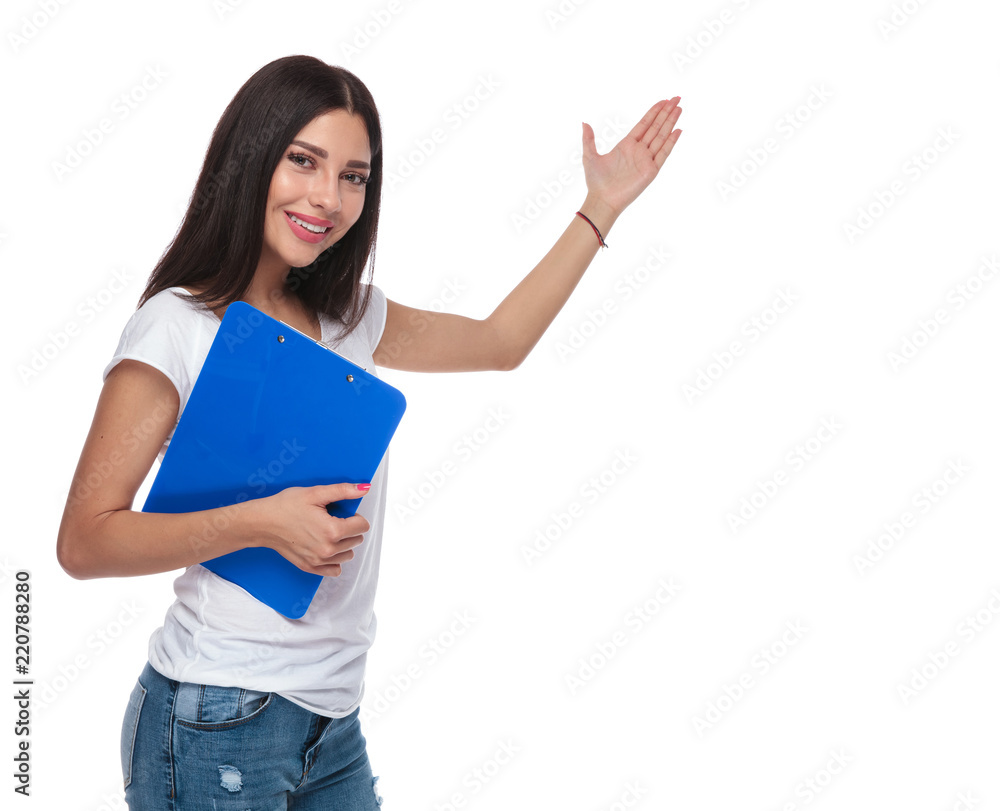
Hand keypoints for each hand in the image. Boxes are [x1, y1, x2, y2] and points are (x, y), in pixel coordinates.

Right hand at [251, 483, 370, 576]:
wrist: (262, 522)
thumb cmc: (286, 505)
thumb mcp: (315, 493)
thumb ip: (343, 491)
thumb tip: (365, 488)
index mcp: (332, 531)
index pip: (362, 526)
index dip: (354, 516)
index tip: (341, 512)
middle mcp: (328, 550)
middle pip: (356, 540)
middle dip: (349, 528)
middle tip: (330, 519)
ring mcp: (318, 561)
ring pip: (348, 554)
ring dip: (343, 543)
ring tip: (326, 532)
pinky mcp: (310, 567)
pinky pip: (335, 570)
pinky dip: (334, 559)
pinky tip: (324, 546)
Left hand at [581, 97, 682, 215]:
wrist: (602, 200)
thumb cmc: (596, 182)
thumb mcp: (589, 156)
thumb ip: (589, 139)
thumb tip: (584, 122)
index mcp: (627, 145)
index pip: (644, 124)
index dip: (654, 112)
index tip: (664, 100)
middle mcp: (639, 151)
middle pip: (656, 127)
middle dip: (666, 112)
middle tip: (677, 98)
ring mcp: (646, 160)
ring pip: (662, 136)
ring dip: (671, 122)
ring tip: (680, 108)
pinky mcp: (651, 171)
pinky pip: (663, 153)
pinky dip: (671, 142)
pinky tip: (678, 130)